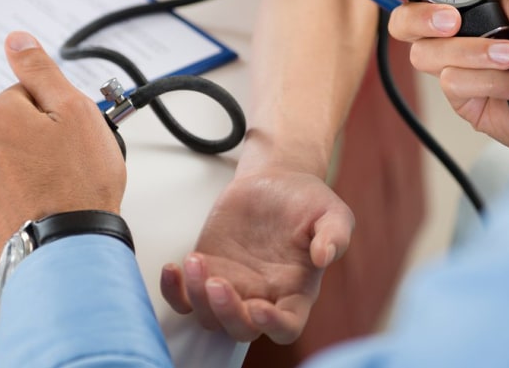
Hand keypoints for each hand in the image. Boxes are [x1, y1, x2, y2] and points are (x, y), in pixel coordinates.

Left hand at [0, 31, 125, 261]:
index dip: (56, 113)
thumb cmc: (80, 181)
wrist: (70, 245)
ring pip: (4, 161)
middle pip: (13, 128)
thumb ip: (41, 71)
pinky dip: (16, 196)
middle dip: (38, 139)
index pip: (27, 96)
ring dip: (26, 168)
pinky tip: (41, 205)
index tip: (72, 134)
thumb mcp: (75, 112)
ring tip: (58, 188)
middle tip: (70, 162)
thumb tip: (16, 39)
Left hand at [159, 167, 353, 343]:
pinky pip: (184, 298)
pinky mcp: (208, 271)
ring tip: (196, 261)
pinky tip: (174, 268)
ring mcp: (233, 287)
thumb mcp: (332, 212)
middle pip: (242, 328)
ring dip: (198, 297)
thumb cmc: (307, 201)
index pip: (287, 326)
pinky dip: (173, 291)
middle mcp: (263, 297)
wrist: (276, 181)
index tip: (261, 307)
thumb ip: (335, 234)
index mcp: (296, 291)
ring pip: (209, 316)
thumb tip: (326, 255)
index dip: (273, 325)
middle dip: (227, 312)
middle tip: (219, 282)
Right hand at [378, 0, 508, 149]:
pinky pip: (450, 84)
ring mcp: (459, 66)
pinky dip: (490, 80)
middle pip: (405, 21)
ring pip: (425, 55)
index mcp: (474, 0)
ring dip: (474, 54)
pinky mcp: (463, 97)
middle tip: (455, 22)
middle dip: (424, 19)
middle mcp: (461, 31)